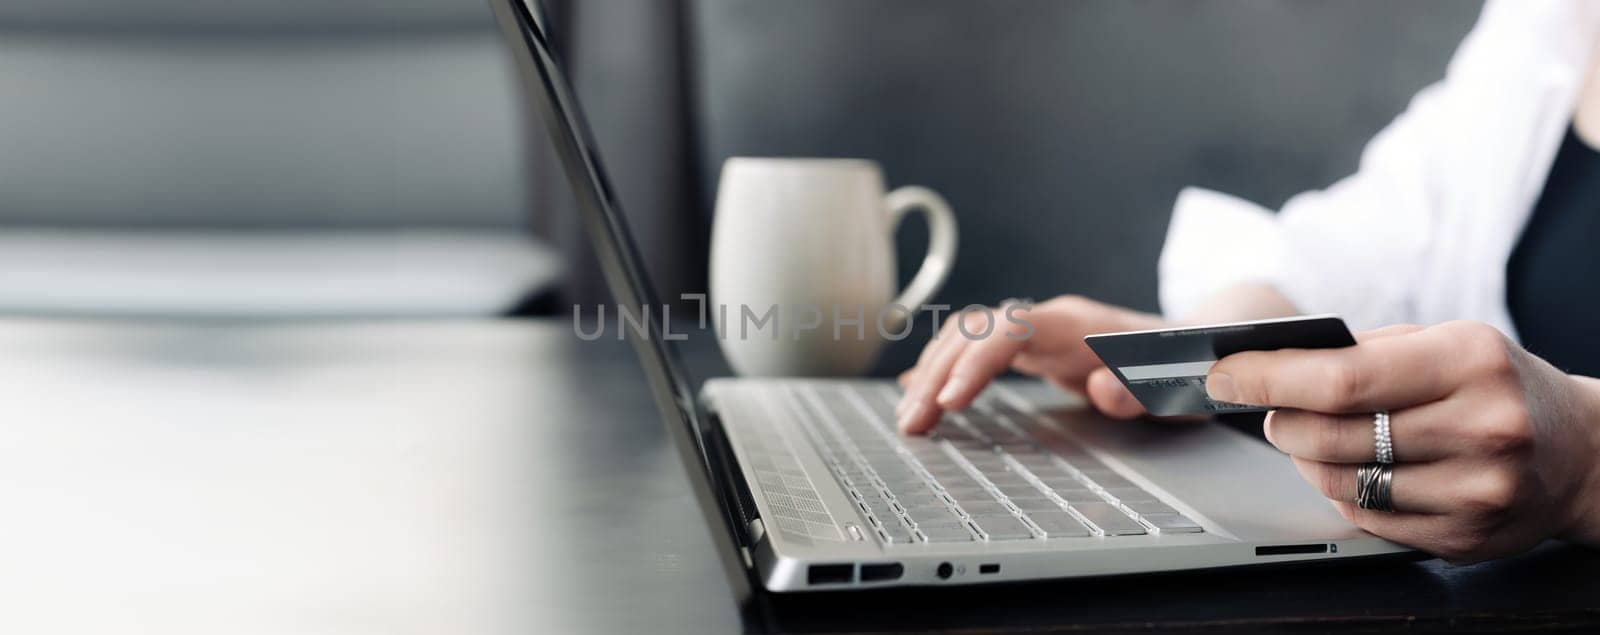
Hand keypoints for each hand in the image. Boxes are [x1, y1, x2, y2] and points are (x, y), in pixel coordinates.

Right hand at [895, 295, 1164, 432]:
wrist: (1193, 344)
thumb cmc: (1186, 368)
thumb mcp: (1178, 387)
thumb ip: (1143, 389)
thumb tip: (1103, 387)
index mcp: (1078, 325)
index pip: (1009, 329)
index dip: (975, 362)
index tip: (950, 402)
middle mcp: (1049, 320)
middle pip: (974, 332)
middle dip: (936, 375)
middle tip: (912, 423)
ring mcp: (1036, 331)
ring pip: (965, 337)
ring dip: (932, 374)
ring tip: (909, 418)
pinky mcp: (1030, 347)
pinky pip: (974, 348)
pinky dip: (942, 368)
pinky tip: (917, 390)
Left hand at [1208, 321, 1599, 561]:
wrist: (1582, 453)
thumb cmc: (1497, 385)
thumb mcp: (1448, 342)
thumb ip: (1366, 350)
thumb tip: (1274, 361)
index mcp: (1468, 363)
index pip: (1339, 379)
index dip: (1267, 379)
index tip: (1224, 375)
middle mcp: (1479, 427)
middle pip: (1331, 435)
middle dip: (1281, 420)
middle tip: (1269, 409)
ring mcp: (1475, 490)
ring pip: (1342, 481)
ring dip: (1307, 459)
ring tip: (1314, 437)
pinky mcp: (1465, 537)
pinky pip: (1367, 518)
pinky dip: (1344, 493)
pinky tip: (1359, 470)